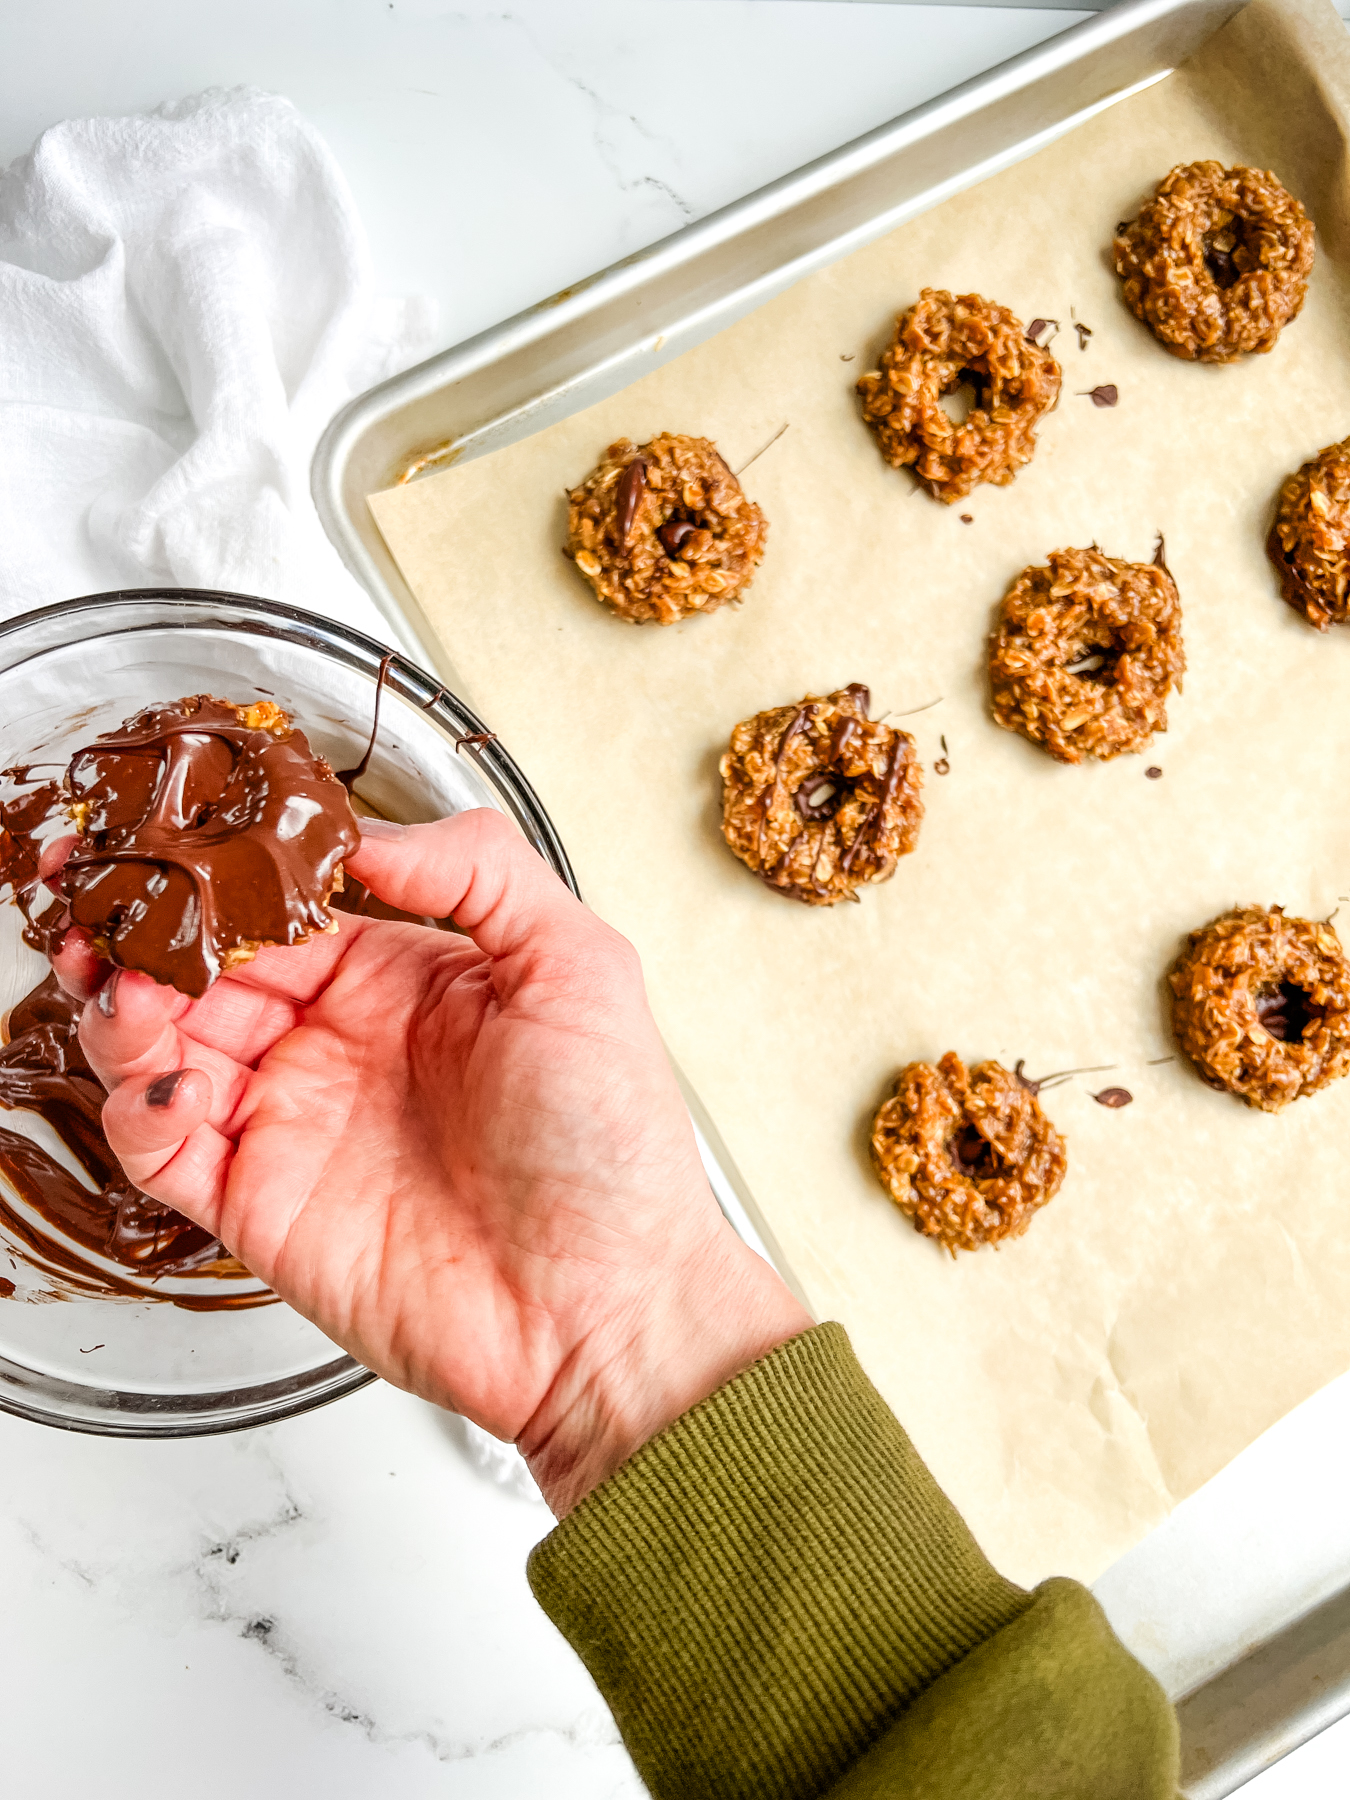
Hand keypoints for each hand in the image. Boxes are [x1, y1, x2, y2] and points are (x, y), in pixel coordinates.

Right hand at [64, 810, 809, 1511]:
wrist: (605, 1307)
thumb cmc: (612, 1149)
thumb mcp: (579, 968)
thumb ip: (483, 872)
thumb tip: (368, 836)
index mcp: (403, 980)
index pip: (285, 909)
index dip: (231, 881)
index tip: (188, 848)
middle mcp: (338, 1045)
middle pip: (209, 972)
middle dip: (153, 936)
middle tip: (112, 908)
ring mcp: (295, 1123)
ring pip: (168, 1050)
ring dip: (130, 1011)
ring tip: (127, 988)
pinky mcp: (260, 1205)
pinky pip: (166, 1148)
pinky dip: (140, 1109)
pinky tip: (166, 1083)